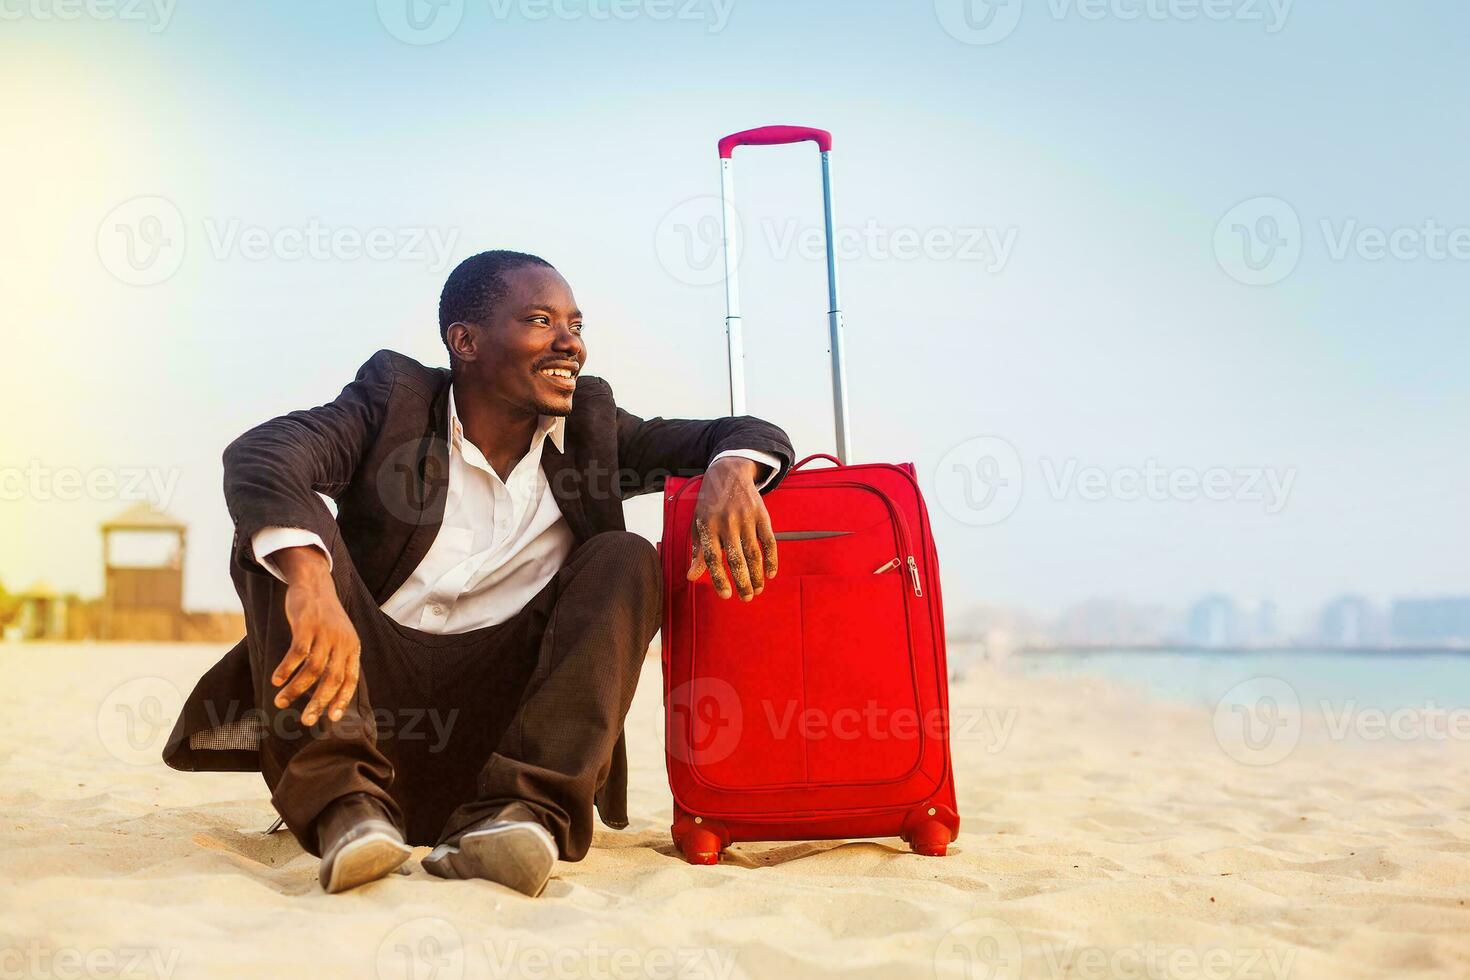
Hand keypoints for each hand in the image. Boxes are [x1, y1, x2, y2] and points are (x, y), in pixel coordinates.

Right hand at [269, 545, 360, 725]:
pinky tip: (276, 680)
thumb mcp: (340, 638)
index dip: (341, 700)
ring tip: (280, 701)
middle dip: (318, 703)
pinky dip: (286, 669)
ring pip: (312, 669)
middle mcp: (342, 642)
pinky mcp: (307, 625)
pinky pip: (297, 653)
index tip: (331, 718)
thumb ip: (337, 661)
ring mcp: (325, 633)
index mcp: (352, 648)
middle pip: (332, 679)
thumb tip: (329, 693)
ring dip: (295, 689)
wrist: (315, 585)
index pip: (350, 679)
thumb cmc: (325, 619)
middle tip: (305, 721)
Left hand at [686, 457, 777, 601]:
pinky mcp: (762, 514)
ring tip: (758, 590)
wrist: (728, 472)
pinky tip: (771, 573)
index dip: (719, 579)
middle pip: (736, 559)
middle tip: (747, 598)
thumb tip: (691, 577)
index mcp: (708, 526)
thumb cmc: (709, 503)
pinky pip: (769, 541)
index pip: (713, 558)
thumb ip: (697, 551)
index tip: (726, 595)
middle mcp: (727, 523)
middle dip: (743, 582)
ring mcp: (746, 518)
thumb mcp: (697, 524)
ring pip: (753, 553)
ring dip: (757, 575)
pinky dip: (772, 559)